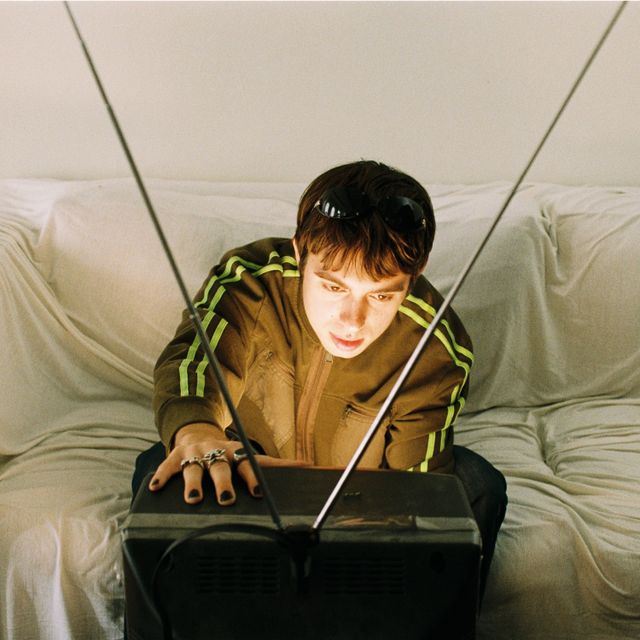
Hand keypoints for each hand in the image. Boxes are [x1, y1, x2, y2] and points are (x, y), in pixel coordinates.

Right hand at [148, 422, 306, 505]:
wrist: (198, 433)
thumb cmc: (228, 452)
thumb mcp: (249, 455)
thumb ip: (277, 464)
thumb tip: (310, 465)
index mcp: (235, 455)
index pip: (246, 465)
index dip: (251, 478)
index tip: (256, 492)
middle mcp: (216, 453)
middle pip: (220, 468)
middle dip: (223, 484)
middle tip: (226, 499)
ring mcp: (195, 454)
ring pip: (194, 468)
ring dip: (193, 483)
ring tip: (194, 499)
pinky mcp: (176, 456)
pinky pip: (167, 466)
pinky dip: (162, 476)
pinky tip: (156, 487)